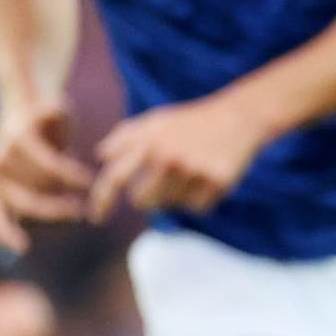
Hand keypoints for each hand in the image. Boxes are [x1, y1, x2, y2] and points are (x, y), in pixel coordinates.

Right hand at [0, 97, 93, 224]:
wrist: (20, 123)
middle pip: (38, 188)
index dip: (73, 176)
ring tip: (74, 215)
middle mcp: (0, 160)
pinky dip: (5, 234)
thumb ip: (54, 110)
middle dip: (64, 200)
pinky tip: (23, 247)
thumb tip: (52, 112)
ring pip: (23, 205)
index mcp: (16, 139)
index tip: (92, 183)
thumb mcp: (53, 109)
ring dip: (51, 214)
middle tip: (85, 209)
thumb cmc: (46, 121)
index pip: (50, 164)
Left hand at [88, 90, 279, 219]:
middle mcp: (168, 156)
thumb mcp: (155, 120)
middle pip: (142, 201)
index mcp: (148, 140)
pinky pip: (197, 207)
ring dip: (177, 194)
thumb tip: (101, 157)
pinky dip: (200, 197)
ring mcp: (193, 170)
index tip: (96, 219)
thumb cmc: (190, 122)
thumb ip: (125, 137)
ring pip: (171, 205)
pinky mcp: (217, 181)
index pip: (115, 177)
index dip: (101, 201)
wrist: (238, 117)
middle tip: (165, 178)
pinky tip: (208, 176)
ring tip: (190, 170)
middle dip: (149, 196)